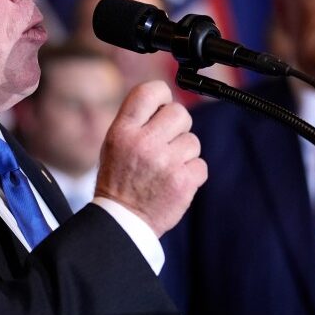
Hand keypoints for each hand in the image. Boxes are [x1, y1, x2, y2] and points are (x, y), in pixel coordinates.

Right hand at [95, 81, 206, 236]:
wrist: (122, 222)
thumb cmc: (119, 180)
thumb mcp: (114, 144)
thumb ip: (137, 121)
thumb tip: (166, 101)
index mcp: (122, 131)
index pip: (150, 92)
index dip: (162, 95)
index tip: (162, 106)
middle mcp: (143, 143)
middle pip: (179, 113)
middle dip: (178, 127)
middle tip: (166, 143)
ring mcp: (165, 163)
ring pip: (193, 141)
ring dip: (184, 154)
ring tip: (166, 169)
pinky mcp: (182, 182)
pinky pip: (200, 165)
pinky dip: (191, 174)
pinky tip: (174, 182)